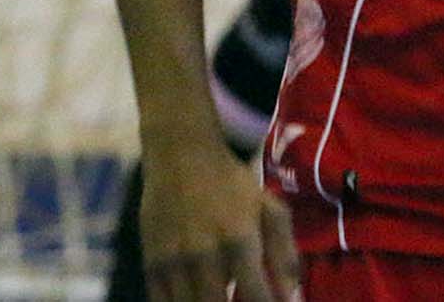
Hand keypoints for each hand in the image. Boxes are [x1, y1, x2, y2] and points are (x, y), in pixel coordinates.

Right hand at [139, 140, 297, 300]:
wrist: (180, 156)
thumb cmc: (231, 184)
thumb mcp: (268, 209)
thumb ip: (283, 254)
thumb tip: (292, 298)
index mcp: (239, 239)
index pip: (256, 295)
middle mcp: (204, 254)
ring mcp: (173, 261)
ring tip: (221, 298)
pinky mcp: (150, 264)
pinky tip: (196, 299)